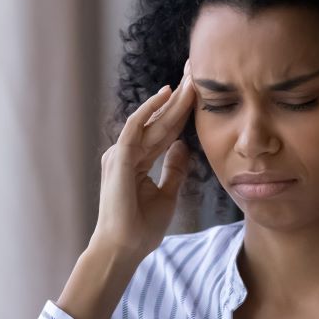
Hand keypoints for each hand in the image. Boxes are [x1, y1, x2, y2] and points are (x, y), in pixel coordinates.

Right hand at [90, 60, 195, 261]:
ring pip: (151, 119)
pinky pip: (136, 126)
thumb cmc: (141, 228)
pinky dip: (150, 109)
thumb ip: (174, 170)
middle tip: (195, 70)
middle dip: (179, 96)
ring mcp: (121, 154)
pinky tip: (167, 93)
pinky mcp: (119, 157)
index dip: (181, 111)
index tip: (199, 92)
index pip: (164, 130)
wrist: (124, 248)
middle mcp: (127, 153)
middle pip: (158, 119)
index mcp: (137, 161)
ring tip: (190, 77)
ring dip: (171, 98)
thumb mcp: (167, 195)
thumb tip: (183, 147)